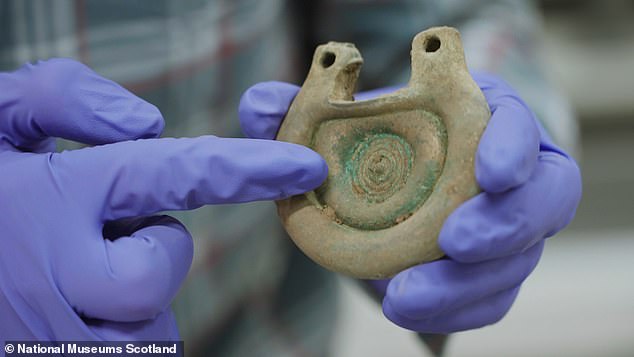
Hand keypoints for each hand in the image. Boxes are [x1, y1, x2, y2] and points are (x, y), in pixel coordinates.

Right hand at [0, 59, 326, 339]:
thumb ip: (67, 99)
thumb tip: (148, 124)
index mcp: (53, 195)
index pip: (173, 173)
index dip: (247, 168)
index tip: (302, 167)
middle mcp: (54, 271)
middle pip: (159, 270)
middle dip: (153, 250)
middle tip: (104, 233)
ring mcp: (49, 329)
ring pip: (143, 320)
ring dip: (127, 290)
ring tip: (71, 268)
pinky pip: (123, 349)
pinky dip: (113, 324)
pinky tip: (68, 301)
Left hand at [239, 76, 580, 333]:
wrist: (400, 181)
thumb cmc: (382, 138)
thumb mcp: (346, 118)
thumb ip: (302, 112)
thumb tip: (260, 106)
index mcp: (484, 117)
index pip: (520, 125)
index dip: (514, 147)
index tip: (489, 172)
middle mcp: (512, 172)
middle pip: (543, 200)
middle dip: (504, 225)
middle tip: (454, 242)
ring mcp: (510, 225)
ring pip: (517, 261)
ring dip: (469, 285)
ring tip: (405, 298)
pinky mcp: (494, 269)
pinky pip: (491, 298)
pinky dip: (456, 311)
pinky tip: (413, 311)